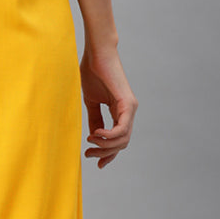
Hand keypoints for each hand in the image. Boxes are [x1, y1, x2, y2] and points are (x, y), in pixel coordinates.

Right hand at [79, 44, 136, 168]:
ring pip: (123, 139)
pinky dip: (109, 136)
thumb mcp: (91, 101)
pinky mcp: (128, 104)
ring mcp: (130, 108)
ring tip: (90, 142)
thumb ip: (95, 119)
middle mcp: (128, 112)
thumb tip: (95, 136)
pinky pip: (122, 129)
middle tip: (88, 154)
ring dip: (106, 146)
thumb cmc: (92, 73)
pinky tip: (96, 135)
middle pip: (122, 143)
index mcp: (120, 111)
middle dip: (105, 153)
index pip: (119, 140)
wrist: (96, 55)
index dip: (109, 154)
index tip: (97, 164)